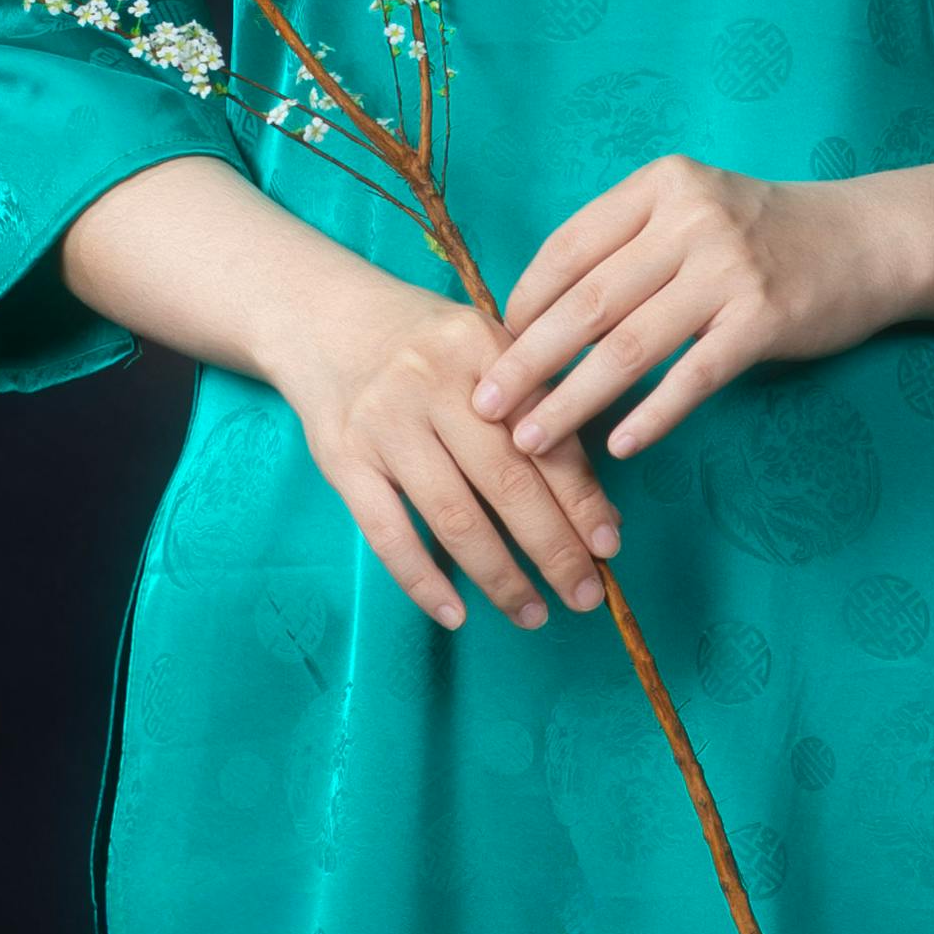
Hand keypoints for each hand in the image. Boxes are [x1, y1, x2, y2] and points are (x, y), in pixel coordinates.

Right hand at [260, 238, 627, 637]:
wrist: (324, 320)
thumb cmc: (425, 347)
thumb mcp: (485, 351)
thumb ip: (539, 414)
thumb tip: (598, 511)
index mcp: (481, 347)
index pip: (545, 434)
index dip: (582, 498)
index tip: (609, 546)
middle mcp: (432, 383)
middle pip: (506, 480)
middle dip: (553, 547)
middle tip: (585, 595)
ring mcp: (384, 424)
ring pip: (453, 516)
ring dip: (499, 575)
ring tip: (532, 612)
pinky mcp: (343, 460)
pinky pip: (387, 534)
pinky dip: (423, 581)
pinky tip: (455, 614)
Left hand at [471, 152, 893, 471]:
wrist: (869, 240)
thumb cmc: (765, 234)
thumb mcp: (693, 209)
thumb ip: (628, 246)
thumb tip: (539, 313)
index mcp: (659, 186)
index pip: (568, 248)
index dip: (522, 303)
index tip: (491, 348)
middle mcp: (690, 220)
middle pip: (587, 303)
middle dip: (527, 360)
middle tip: (484, 406)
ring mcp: (729, 269)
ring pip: (628, 346)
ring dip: (572, 400)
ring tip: (532, 440)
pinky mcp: (765, 318)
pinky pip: (693, 376)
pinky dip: (651, 414)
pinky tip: (618, 444)